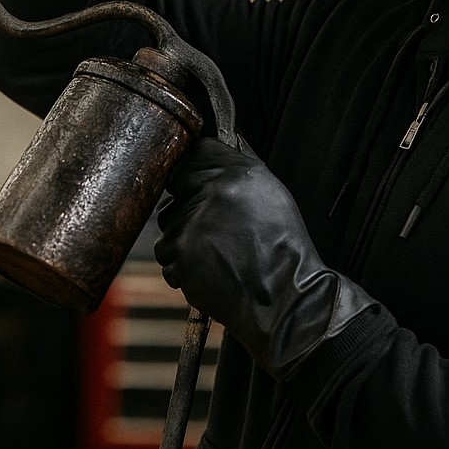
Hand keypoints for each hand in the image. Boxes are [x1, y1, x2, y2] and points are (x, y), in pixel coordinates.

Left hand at [154, 138, 376, 380]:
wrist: (281, 296)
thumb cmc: (281, 249)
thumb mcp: (273, 194)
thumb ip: (240, 168)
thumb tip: (214, 152)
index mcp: (236, 174)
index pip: (197, 152)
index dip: (195, 169)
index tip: (196, 181)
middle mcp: (211, 192)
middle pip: (177, 186)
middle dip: (188, 204)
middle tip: (212, 227)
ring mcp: (192, 223)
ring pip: (169, 223)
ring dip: (183, 235)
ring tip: (215, 251)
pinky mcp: (180, 253)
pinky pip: (167, 254)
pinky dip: (182, 264)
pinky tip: (209, 269)